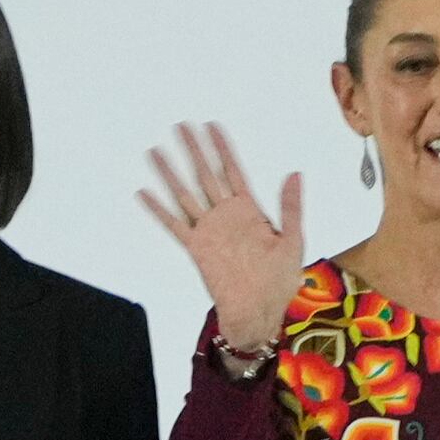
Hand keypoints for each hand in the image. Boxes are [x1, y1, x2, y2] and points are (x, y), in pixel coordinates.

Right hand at [133, 122, 308, 356]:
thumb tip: (295, 173)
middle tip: (180, 125)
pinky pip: (174, 225)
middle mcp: (225, 217)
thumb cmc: (279, 282)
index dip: (222, 148)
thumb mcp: (293, 240)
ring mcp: (209, 231)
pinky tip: (144, 193)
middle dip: (193, 149)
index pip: (233, 170)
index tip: (212, 126)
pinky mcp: (196, 249)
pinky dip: (158, 209)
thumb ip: (291, 207)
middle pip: (205, 174)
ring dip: (170, 173)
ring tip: (155, 151)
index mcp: (250, 211)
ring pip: (186, 194)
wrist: (259, 313)